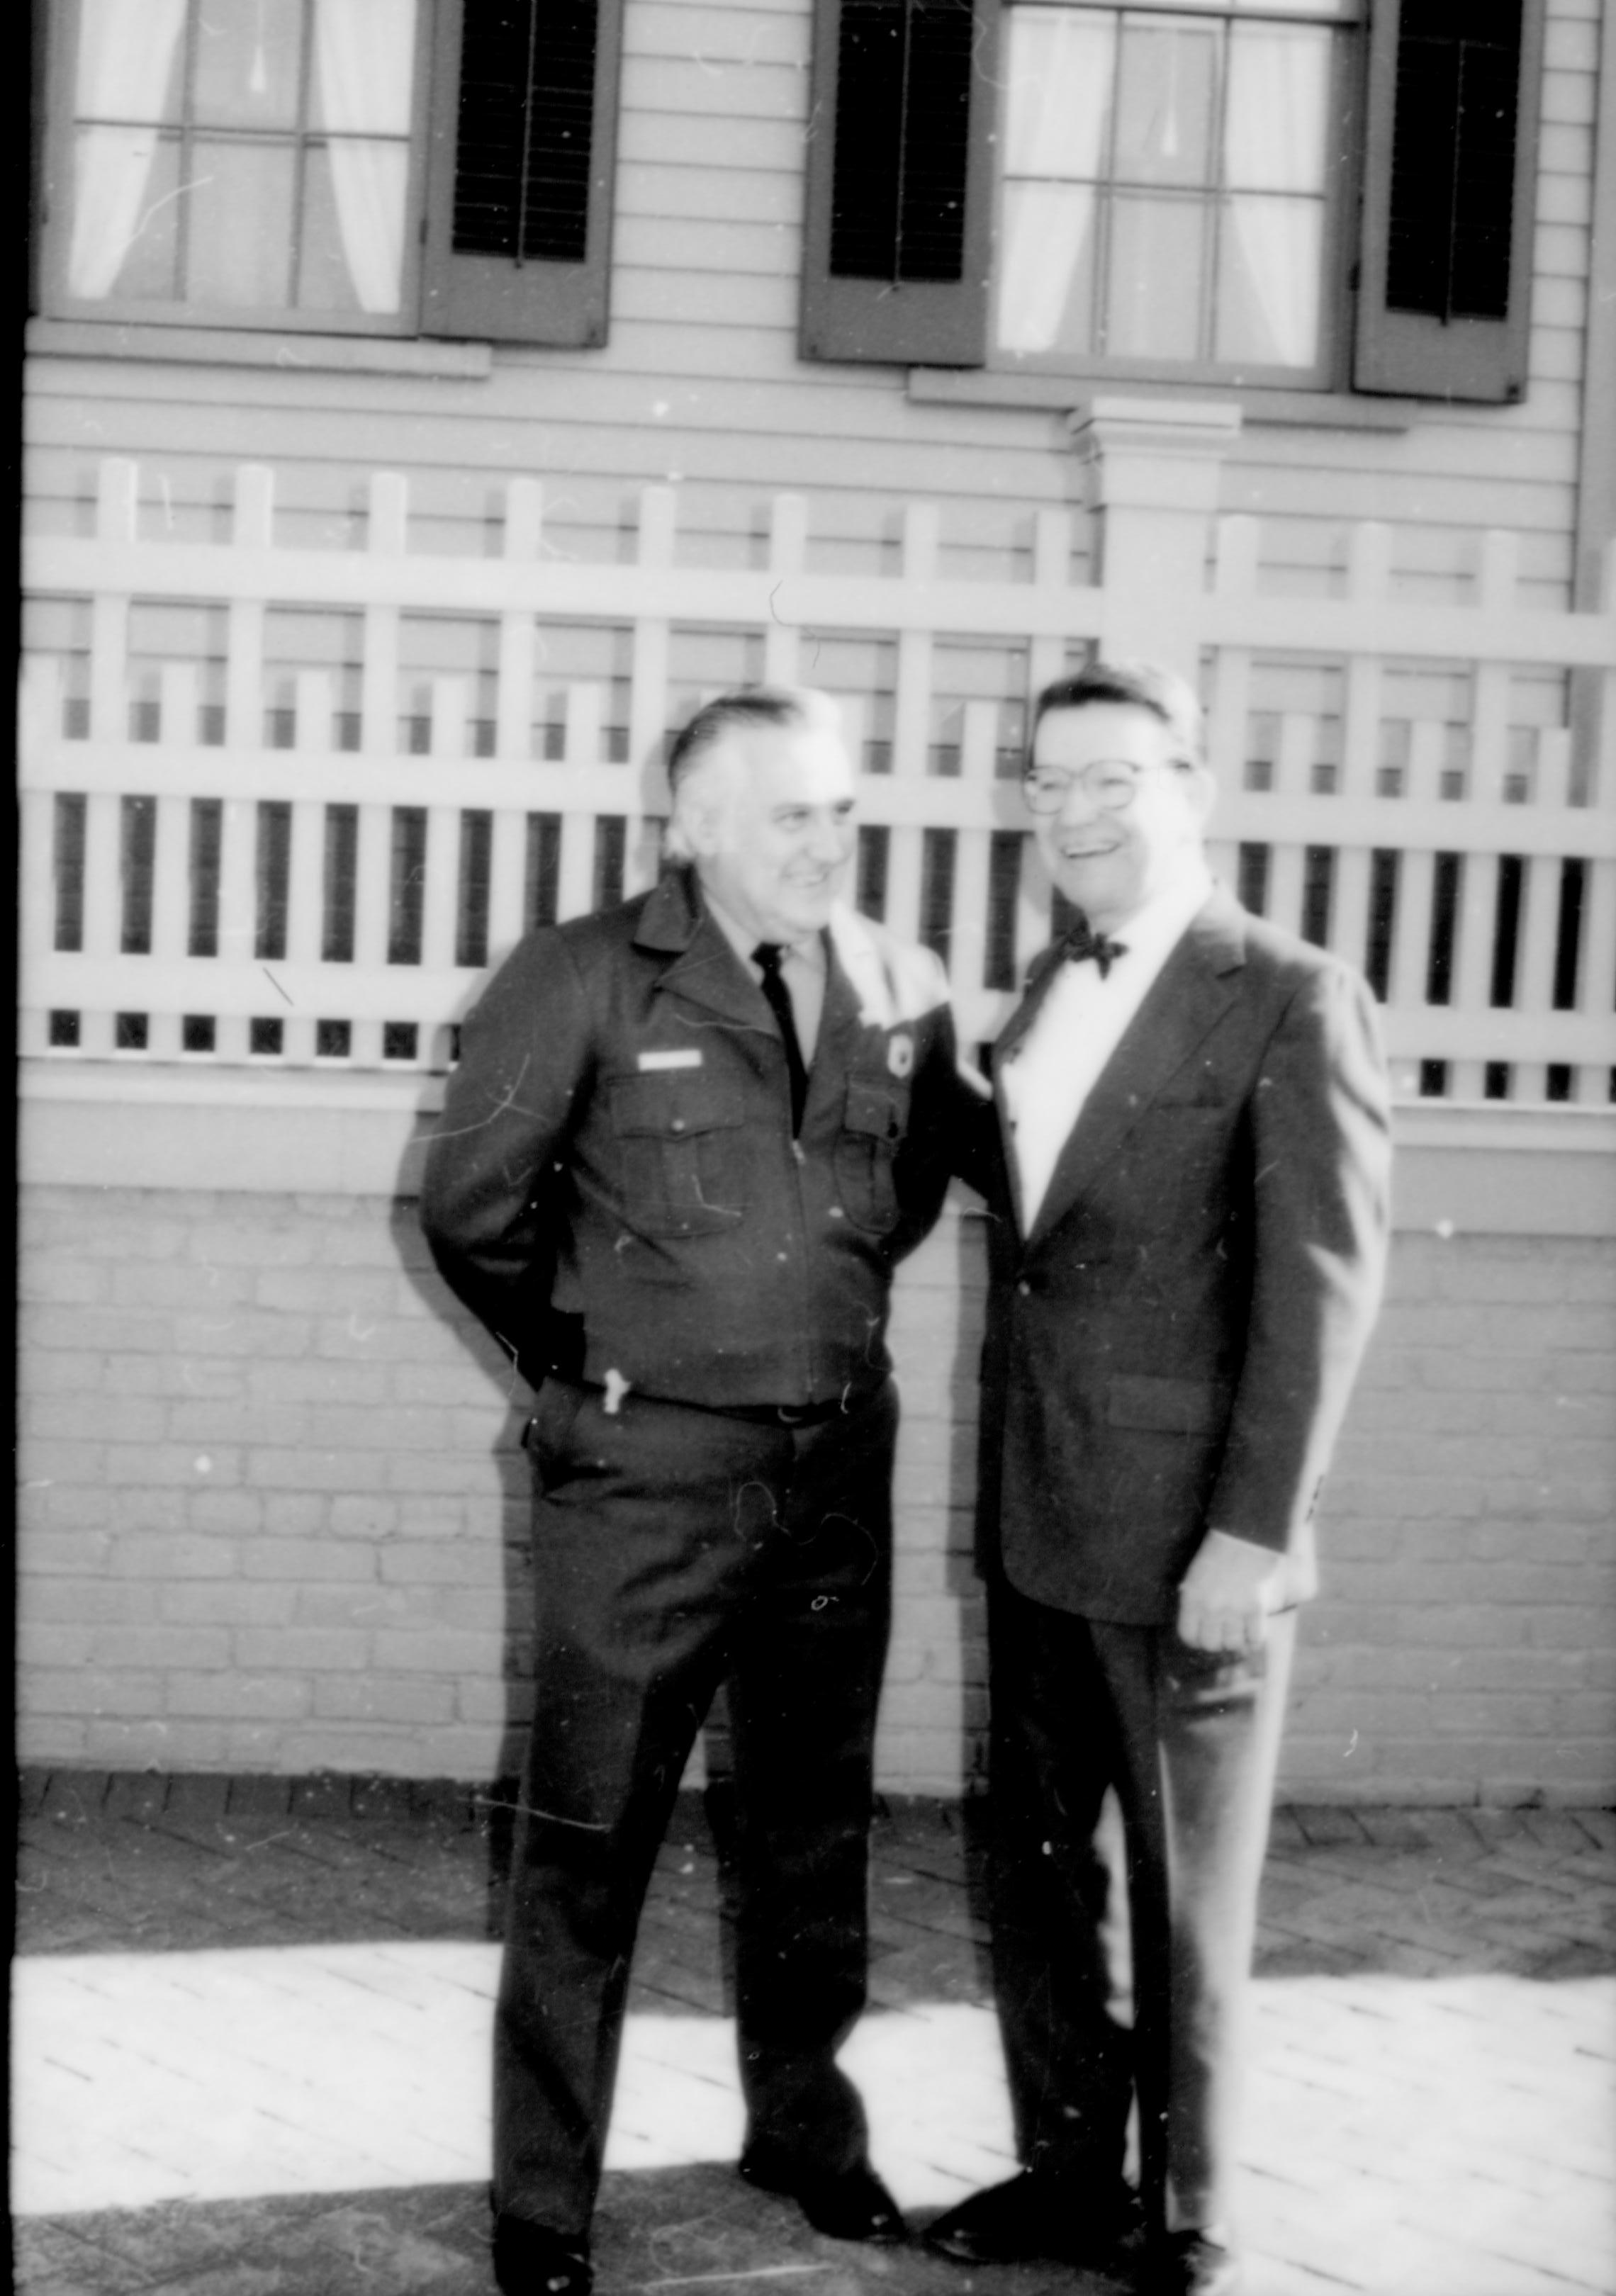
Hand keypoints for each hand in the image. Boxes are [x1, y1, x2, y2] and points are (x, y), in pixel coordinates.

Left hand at [1176, 1530, 1283, 1653]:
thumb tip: (1197, 1624)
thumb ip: (1194, 1600)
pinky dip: (1255, 1639)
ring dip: (1237, 1640)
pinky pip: (1255, 1639)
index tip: (1204, 1635)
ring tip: (1240, 1629)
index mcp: (1191, 1598)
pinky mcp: (1255, 1609)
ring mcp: (1233, 1610)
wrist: (1246, 1537)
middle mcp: (1210, 1608)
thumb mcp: (1196, 1575)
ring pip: (1233, 1645)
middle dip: (1217, 1641)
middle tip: (1224, 1631)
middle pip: (1211, 1644)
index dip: (1196, 1639)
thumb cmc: (1219, 1553)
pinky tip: (1255, 1629)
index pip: (1188, 1636)